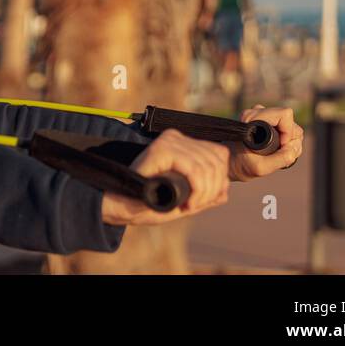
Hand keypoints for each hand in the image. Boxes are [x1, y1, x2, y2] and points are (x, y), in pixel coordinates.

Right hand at [101, 129, 230, 225]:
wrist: (119, 206)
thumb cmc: (146, 204)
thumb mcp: (182, 201)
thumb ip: (203, 195)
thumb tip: (226, 191)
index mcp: (182, 144)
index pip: (219, 154)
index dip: (219, 181)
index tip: (202, 202)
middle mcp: (176, 137)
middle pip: (217, 160)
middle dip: (212, 190)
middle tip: (194, 207)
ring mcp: (169, 141)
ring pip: (207, 166)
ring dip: (204, 193)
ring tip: (189, 208)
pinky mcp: (161, 150)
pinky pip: (194, 169)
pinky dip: (197, 190)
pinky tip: (187, 204)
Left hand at [228, 105, 303, 181]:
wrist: (229, 164)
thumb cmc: (240, 165)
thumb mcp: (260, 168)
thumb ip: (281, 159)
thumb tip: (294, 148)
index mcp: (252, 119)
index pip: (285, 114)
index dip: (288, 131)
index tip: (281, 146)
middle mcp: (257, 113)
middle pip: (291, 122)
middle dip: (291, 140)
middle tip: (280, 154)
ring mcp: (263, 116)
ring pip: (291, 126)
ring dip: (290, 142)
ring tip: (278, 154)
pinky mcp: (267, 122)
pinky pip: (288, 129)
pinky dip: (287, 141)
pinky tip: (278, 151)